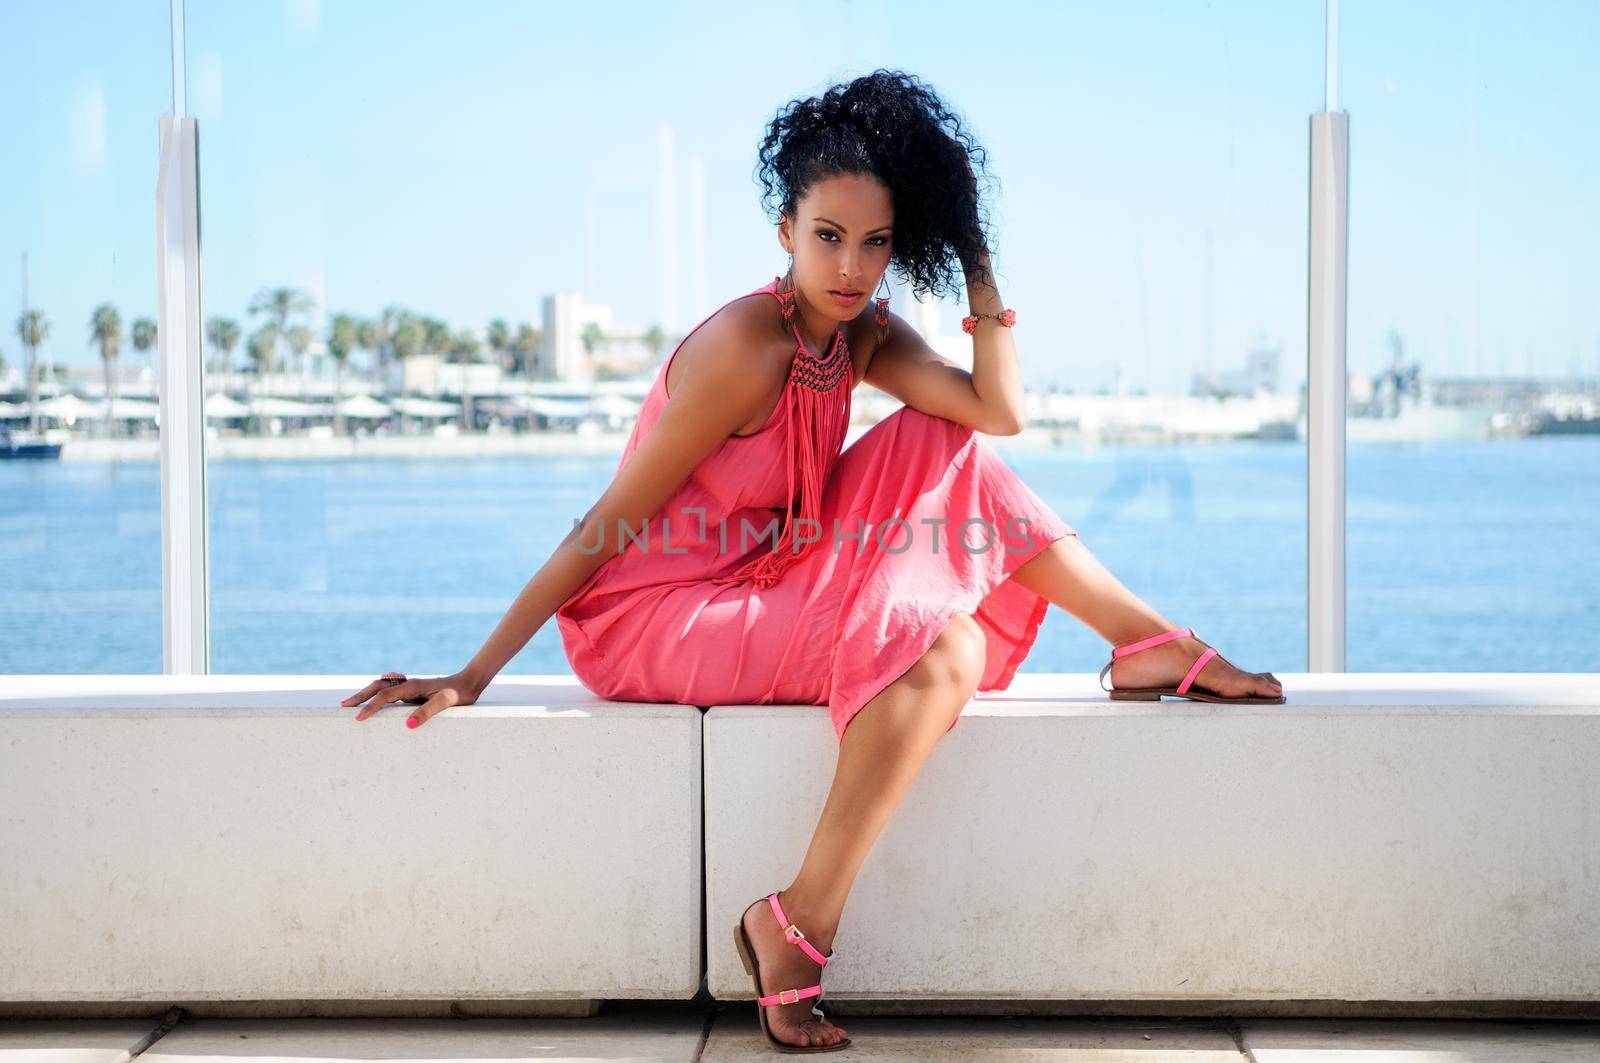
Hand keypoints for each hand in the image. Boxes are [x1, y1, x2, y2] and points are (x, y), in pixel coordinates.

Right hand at [340, 670, 481, 728]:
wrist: (468, 683)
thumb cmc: (458, 694)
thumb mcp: (446, 702)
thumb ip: (428, 712)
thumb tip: (409, 724)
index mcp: (413, 686)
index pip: (385, 696)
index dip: (370, 707)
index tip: (358, 718)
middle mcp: (408, 684)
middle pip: (378, 687)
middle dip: (360, 696)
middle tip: (343, 705)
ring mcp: (410, 687)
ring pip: (382, 687)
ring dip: (366, 693)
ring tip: (352, 703)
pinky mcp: (413, 691)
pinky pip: (390, 691)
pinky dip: (377, 694)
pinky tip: (374, 701)